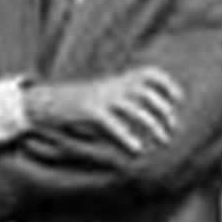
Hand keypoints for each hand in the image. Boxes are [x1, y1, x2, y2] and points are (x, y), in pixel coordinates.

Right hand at [24, 65, 183, 153]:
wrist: (43, 101)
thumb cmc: (74, 103)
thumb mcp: (100, 95)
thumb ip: (121, 99)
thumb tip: (143, 114)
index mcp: (116, 79)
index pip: (149, 73)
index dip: (167, 84)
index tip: (178, 100)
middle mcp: (111, 85)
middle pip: (147, 93)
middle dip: (164, 112)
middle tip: (171, 130)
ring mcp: (100, 97)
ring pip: (135, 109)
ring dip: (153, 125)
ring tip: (162, 141)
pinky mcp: (88, 110)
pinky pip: (113, 123)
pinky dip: (127, 136)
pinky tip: (137, 149)